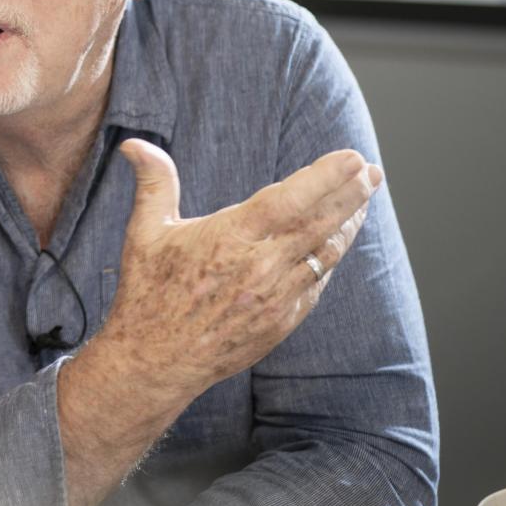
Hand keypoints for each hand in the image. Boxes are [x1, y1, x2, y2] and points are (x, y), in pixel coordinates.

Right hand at [96, 139, 381, 403]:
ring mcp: (277, 297)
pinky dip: (330, 258)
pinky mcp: (283, 322)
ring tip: (362, 201)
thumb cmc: (148, 293)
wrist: (155, 361)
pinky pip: (317, 283)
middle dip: (352, 194)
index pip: (292, 198)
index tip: (352, 158)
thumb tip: (134, 145)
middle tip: (371, 171)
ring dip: (348, 224)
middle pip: (321, 223)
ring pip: (326, 253)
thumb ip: (154, 182)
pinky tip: (334, 243)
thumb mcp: (145, 233)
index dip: (327, 177)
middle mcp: (261, 267)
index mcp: (231, 238)